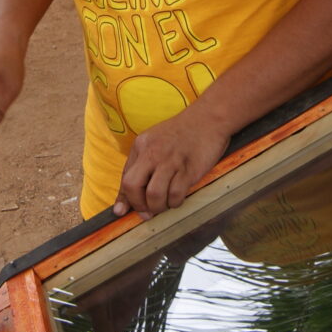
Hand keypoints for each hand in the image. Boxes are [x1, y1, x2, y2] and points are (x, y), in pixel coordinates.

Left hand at [113, 106, 230, 218]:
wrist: (208, 119)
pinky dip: (175, 202)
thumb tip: (125, 199)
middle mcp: (152, 152)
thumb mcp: (154, 143)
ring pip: (154, 194)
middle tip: (148, 211)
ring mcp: (170, 160)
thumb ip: (140, 167)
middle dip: (138, 205)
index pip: (124, 178)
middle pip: (133, 186)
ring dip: (158, 207)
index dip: (125, 199)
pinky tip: (178, 198)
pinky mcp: (188, 169)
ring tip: (165, 204)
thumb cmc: (181, 135)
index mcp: (141, 145)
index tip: (123, 212)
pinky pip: (175, 194)